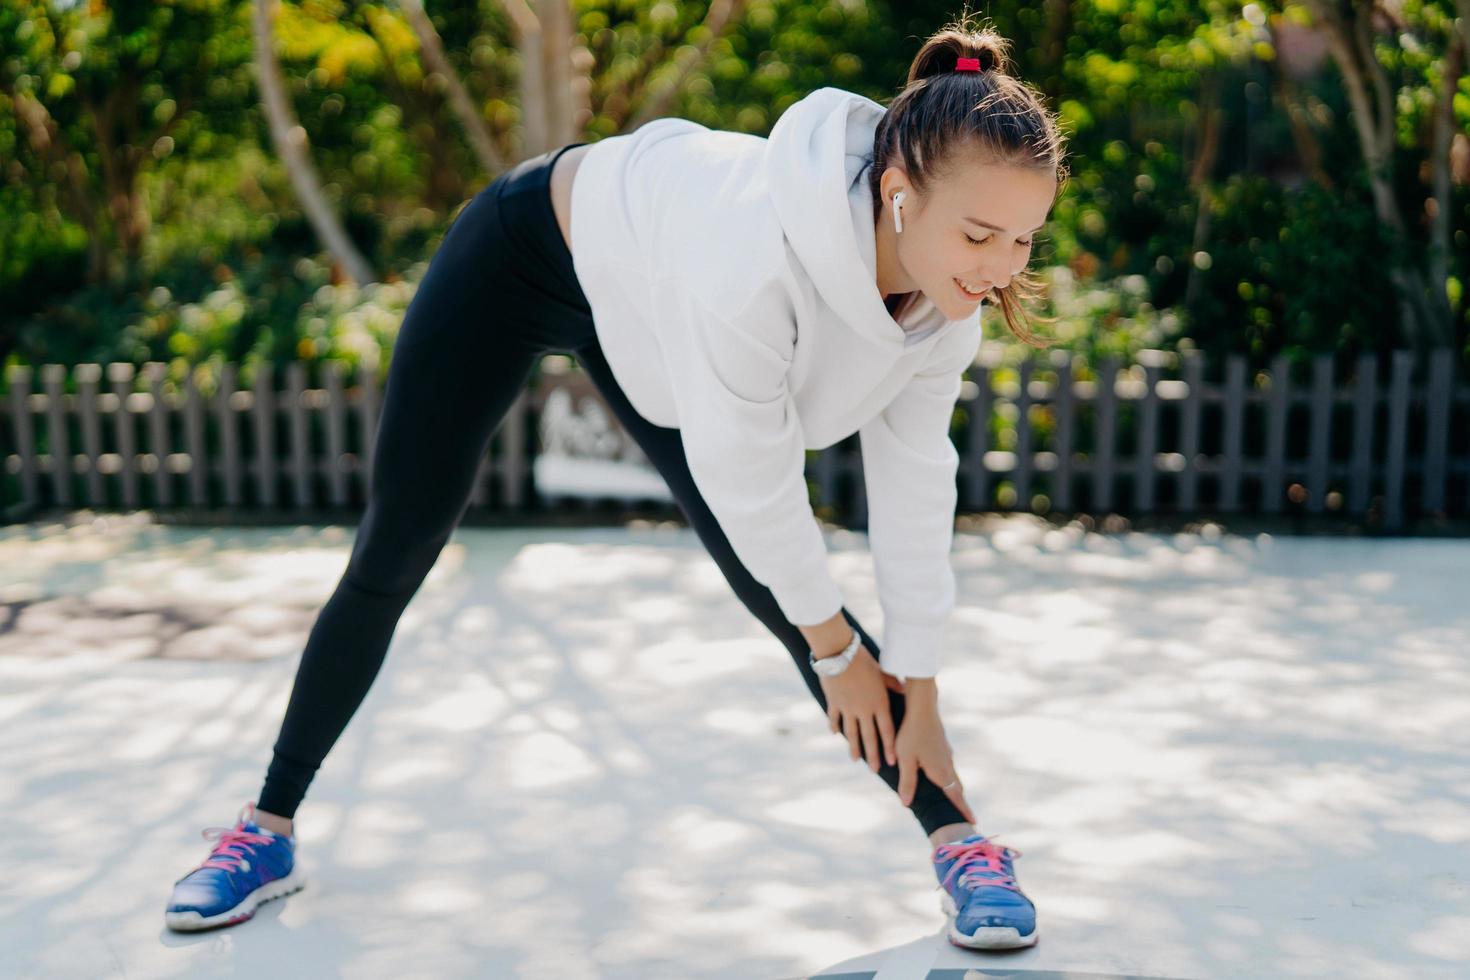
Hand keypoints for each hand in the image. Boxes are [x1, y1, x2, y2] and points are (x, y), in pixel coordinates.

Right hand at [817, 643, 905, 772]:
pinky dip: (834, 727)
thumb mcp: (882, 671)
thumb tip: (905, 689)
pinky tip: (835, 735)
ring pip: (851, 733)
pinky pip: (835, 718)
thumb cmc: (864, 660)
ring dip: (853, 747)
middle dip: (872, 755)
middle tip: (874, 770)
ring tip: (855, 759)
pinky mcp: (834, 703)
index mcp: (878, 703)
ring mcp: (847, 708)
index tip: (891, 762)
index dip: (889, 747)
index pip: (886, 730)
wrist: (839, 653)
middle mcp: (864, 709)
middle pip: (869, 737)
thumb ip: (893, 683)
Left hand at [895, 699, 976, 823]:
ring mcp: (946, 754)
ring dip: (955, 789)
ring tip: (956, 799)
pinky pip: (948, 765)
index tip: (974, 823)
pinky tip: (943, 774)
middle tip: (967, 817)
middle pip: (957, 788)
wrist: (922, 707)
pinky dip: (949, 776)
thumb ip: (907, 782)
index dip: (963, 810)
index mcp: (940, 771)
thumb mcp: (905, 759)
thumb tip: (907, 803)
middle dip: (961, 802)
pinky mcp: (943, 745)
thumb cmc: (911, 733)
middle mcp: (947, 764)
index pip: (955, 796)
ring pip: (953, 776)